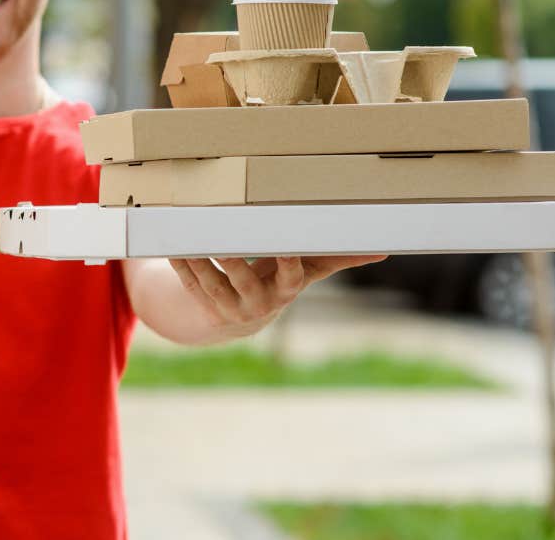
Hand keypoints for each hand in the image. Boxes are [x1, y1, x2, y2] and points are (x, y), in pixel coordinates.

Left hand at [168, 255, 386, 336]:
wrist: (241, 316)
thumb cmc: (278, 282)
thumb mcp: (305, 272)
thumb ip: (335, 259)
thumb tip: (383, 250)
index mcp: (285, 291)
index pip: (290, 278)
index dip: (287, 264)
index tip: (283, 246)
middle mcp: (258, 303)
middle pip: (242, 281)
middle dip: (231, 261)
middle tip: (221, 240)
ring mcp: (229, 308)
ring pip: (209, 284)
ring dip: (196, 261)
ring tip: (185, 238)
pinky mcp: (205, 307)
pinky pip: (190, 286)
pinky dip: (181, 267)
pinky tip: (172, 246)